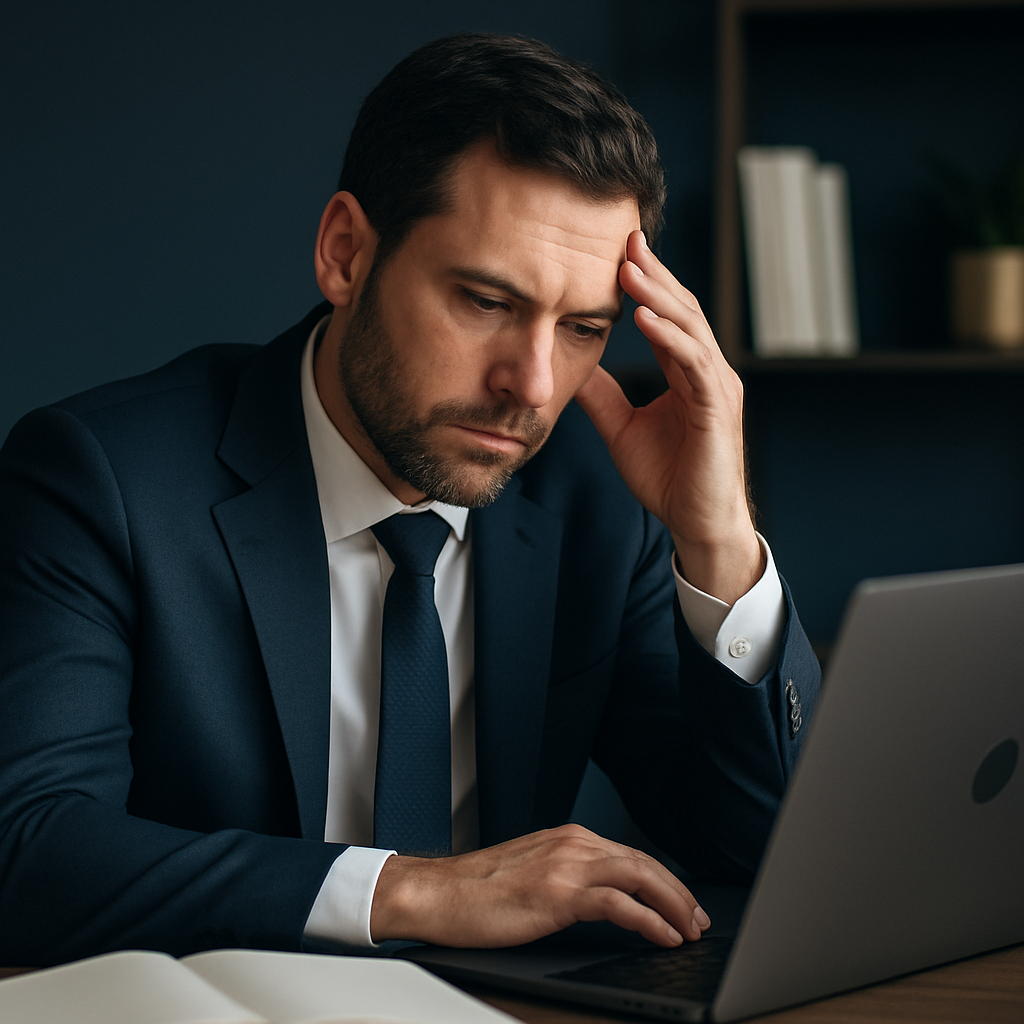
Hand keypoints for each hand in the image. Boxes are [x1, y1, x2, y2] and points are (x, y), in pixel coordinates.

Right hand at [369, 824, 709, 947]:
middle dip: (678, 892)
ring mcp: (566, 865)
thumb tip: (603, 902)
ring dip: (673, 904)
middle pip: (643, 862)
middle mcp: (572, 844)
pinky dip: (649, 919)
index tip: (682, 904)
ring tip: (690, 930)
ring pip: (639, 876)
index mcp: (568, 838)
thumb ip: (568, 878)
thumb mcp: (533, 874)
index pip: (630, 855)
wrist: (438, 894)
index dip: (663, 880)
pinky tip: (663, 935)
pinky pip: (619, 904)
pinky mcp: (558, 893)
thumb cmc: (476, 891)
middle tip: (698, 919)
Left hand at [575, 230, 762, 604]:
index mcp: (687, 372)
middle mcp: (707, 371)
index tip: (615, 253)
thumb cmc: (669, 479)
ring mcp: (717, 386)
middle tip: (625, 239)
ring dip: (658, 295)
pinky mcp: (717, 407)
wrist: (697, 524)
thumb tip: (571, 367)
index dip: (643, 283)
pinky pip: (694, 362)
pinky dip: (669, 337)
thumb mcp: (622, 428)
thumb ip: (602, 396)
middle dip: (652, 274)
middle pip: (681, 309)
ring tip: (628, 268)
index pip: (666, 316)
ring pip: (689, 327)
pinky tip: (644, 317)